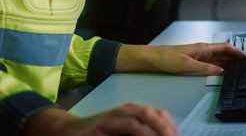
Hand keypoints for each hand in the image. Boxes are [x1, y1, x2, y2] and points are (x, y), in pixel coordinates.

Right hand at [22, 105, 176, 135]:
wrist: (67, 131)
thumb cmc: (99, 133)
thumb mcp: (123, 132)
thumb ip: (138, 133)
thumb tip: (162, 135)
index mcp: (132, 111)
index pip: (158, 113)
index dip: (170, 124)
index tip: (178, 135)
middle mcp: (124, 111)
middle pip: (150, 113)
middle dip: (164, 127)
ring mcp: (111, 117)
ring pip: (136, 121)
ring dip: (151, 131)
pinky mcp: (100, 126)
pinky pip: (121, 129)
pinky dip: (135, 135)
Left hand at [117, 42, 245, 75]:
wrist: (152, 59)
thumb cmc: (166, 58)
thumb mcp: (187, 64)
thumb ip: (205, 67)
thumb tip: (220, 71)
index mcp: (203, 47)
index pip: (226, 47)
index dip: (238, 52)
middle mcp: (202, 50)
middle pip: (224, 52)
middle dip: (237, 57)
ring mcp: (199, 55)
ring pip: (219, 58)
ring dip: (229, 62)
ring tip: (239, 69)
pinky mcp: (194, 61)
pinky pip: (211, 63)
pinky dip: (220, 66)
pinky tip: (222, 72)